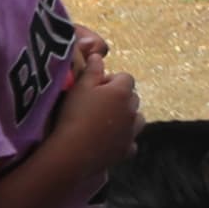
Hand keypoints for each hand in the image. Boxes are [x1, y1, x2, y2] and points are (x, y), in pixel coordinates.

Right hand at [50, 43, 141, 181]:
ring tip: (105, 122)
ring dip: (126, 118)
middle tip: (97, 105)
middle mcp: (132, 110)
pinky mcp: (127, 150)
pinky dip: (123, 140)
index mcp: (122, 92)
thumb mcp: (79, 87)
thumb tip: (98, 56)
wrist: (72, 152)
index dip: (110, 81)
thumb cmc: (73, 115)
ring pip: (136, 119)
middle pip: (132, 97)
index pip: (125, 78)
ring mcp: (132, 131)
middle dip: (119, 98)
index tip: (95, 88)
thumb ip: (92, 70)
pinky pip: (131, 141)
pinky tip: (108, 142)